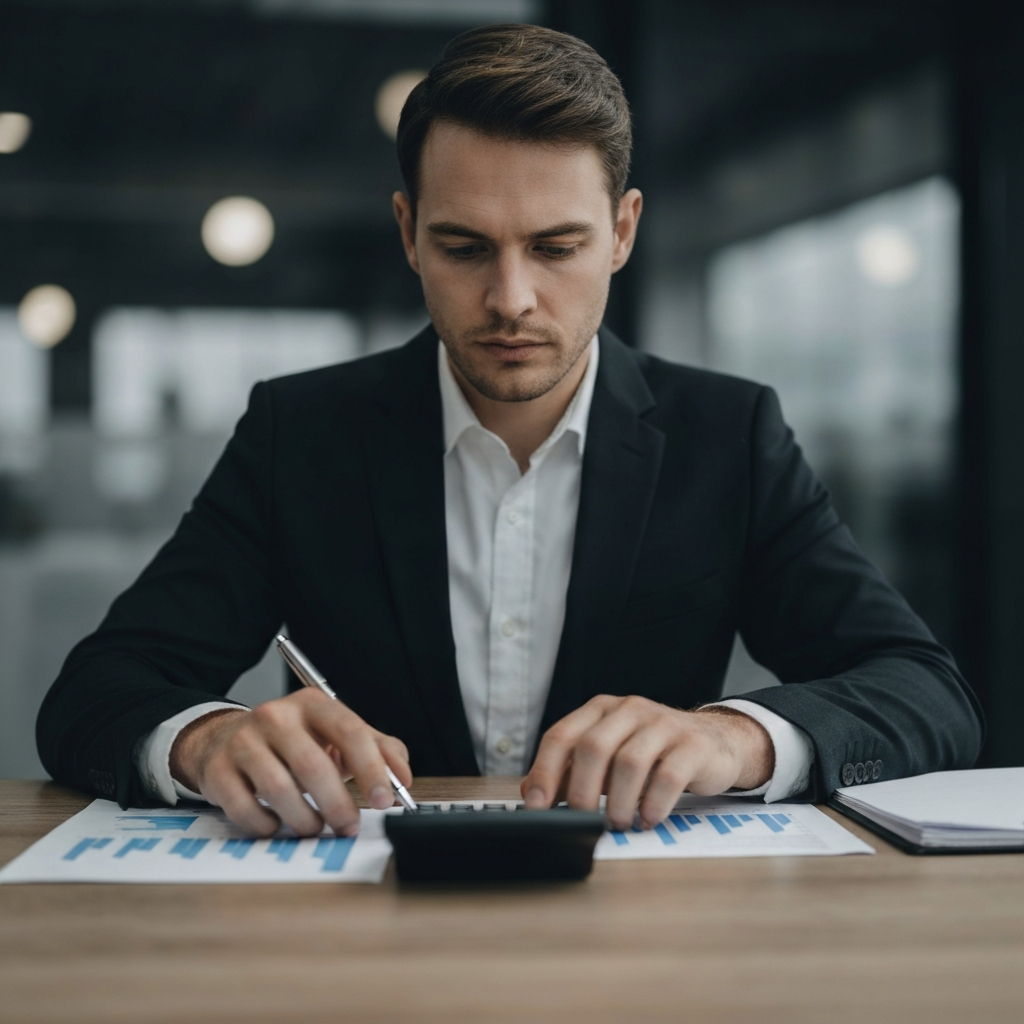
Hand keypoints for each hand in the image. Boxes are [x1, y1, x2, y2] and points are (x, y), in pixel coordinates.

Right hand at [169, 688, 410, 837]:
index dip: (371, 769)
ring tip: (315, 827)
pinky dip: (267, 826)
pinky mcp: (217, 770)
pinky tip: (277, 823)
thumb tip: (402, 778)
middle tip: (349, 827)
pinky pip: (246, 809)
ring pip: (280, 790)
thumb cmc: (293, 742)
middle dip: (338, 805)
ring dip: (305, 820)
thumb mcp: (336, 735)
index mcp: (312, 703)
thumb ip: (377, 750)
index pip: (350, 731)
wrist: (226, 740)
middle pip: (314, 766)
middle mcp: (276, 716)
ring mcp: (243, 741)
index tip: (385, 800)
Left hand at [520, 695, 773, 829]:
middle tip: (581, 820)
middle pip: (593, 747)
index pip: (561, 735)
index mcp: (600, 709)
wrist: (713, 741)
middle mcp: (629, 709)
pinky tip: (648, 819)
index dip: (544, 771)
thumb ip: (569, 771)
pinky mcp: (693, 745)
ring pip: (630, 762)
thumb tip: (532, 795)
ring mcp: (663, 724)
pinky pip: (668, 777)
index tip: (537, 806)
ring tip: (618, 824)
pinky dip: (653, 804)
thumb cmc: (650, 753)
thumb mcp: (607, 756)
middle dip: (581, 791)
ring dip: (618, 802)